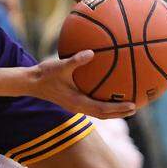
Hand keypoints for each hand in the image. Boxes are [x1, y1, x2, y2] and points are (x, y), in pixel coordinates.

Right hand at [21, 50, 135, 118]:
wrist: (30, 82)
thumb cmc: (44, 74)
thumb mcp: (59, 66)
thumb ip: (76, 60)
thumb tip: (91, 52)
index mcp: (77, 102)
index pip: (102, 110)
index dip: (118, 109)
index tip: (133, 106)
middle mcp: (78, 106)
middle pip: (104, 114)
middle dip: (120, 112)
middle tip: (136, 107)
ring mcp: (75, 105)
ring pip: (98, 111)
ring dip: (113, 109)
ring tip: (126, 103)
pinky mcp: (72, 101)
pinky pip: (92, 103)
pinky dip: (103, 101)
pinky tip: (107, 91)